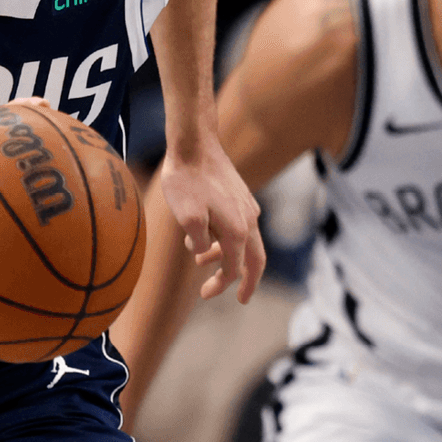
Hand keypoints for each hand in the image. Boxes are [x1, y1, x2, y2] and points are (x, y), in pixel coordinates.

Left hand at [158, 140, 264, 301]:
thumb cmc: (185, 180)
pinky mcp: (240, 196)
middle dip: (247, 281)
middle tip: (241, 298)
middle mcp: (249, 219)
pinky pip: (239, 225)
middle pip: (256, 259)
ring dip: (226, 256)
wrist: (193, 143)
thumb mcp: (186, 217)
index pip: (235, 268)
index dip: (222, 285)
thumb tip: (202, 253)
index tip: (205, 294)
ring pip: (245, 241)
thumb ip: (198, 242)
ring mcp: (246, 206)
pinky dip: (225, 238)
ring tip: (200, 259)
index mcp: (238, 229)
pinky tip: (204, 234)